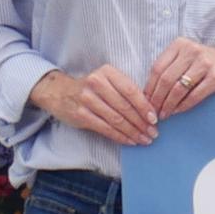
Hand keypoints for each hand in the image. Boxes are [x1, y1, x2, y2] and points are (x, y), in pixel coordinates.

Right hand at [45, 63, 159, 146]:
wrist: (59, 92)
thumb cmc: (91, 88)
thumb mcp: (107, 81)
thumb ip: (125, 91)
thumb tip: (149, 111)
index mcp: (107, 72)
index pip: (131, 90)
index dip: (145, 106)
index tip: (155, 119)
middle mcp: (96, 83)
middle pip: (125, 107)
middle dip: (141, 123)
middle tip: (153, 133)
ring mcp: (87, 99)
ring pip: (116, 119)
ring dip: (133, 132)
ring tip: (145, 139)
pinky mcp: (81, 114)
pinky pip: (105, 128)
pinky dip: (120, 136)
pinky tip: (130, 140)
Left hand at [146, 37, 214, 120]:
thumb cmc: (209, 62)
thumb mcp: (188, 57)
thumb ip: (171, 68)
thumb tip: (150, 91)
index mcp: (180, 44)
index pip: (157, 68)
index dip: (149, 87)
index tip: (145, 101)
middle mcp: (192, 51)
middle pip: (166, 79)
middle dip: (157, 99)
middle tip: (153, 112)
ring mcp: (205, 63)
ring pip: (178, 88)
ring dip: (168, 105)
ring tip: (164, 114)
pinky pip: (194, 95)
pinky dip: (183, 106)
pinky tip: (178, 111)